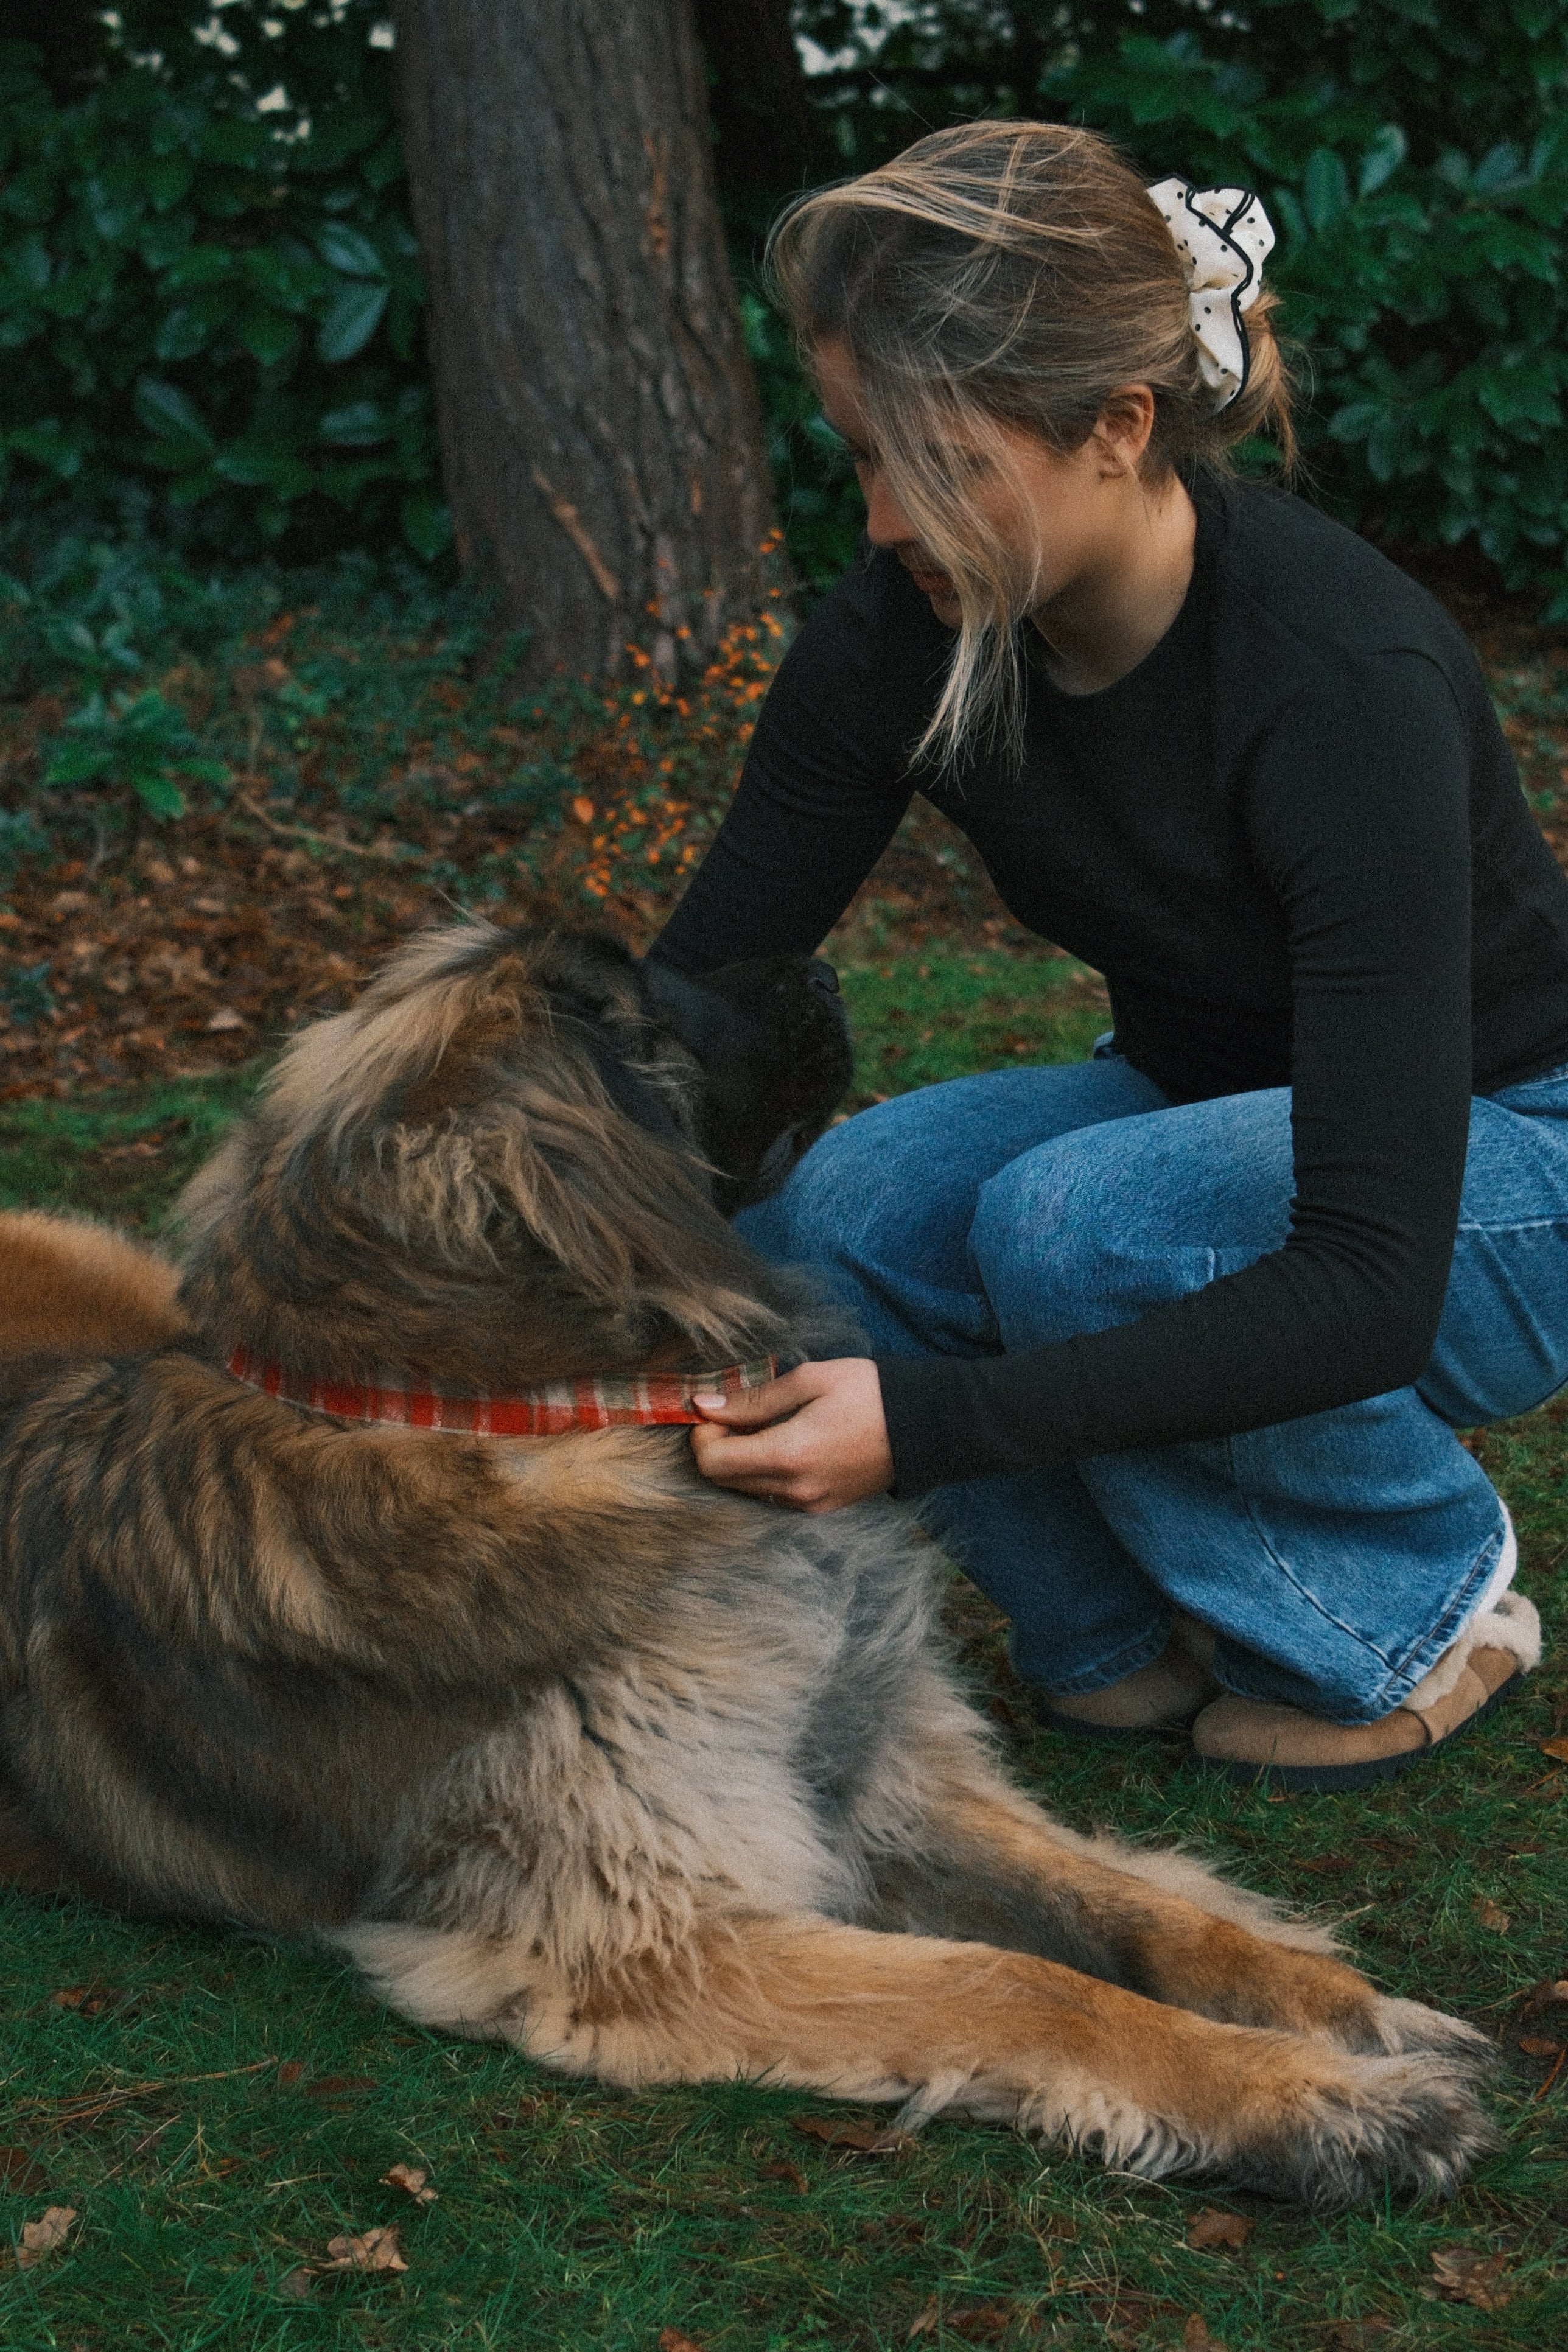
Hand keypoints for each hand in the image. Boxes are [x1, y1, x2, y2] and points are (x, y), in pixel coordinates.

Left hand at [688, 1358, 893, 1513]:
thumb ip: (754, 1397)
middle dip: (717, 1446)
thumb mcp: (810, 1380)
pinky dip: (765, 1473)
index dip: (702, 1434)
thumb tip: (704, 1404)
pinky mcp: (824, 1509)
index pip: (712, 1462)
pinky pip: (774, 1496)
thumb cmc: (869, 1392)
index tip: (715, 1409)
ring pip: (747, 1490)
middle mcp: (795, 1490)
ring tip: (765, 1426)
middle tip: (736, 1413)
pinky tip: (786, 1444)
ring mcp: (810, 1505)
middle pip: (724, 1480)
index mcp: (788, 1455)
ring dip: (741, 1461)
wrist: (927, 1425)